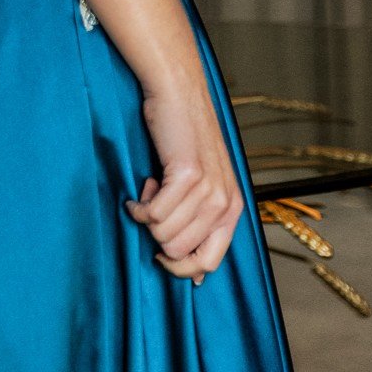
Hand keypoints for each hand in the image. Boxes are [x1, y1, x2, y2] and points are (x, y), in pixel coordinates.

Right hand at [124, 83, 244, 284]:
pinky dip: (139, 205)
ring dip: (147, 214)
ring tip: (152, 188)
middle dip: (156, 234)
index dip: (179, 267)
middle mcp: (225, 203)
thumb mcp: (204, 185)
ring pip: (163, 233)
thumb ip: (202, 224)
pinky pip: (154, 213)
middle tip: (156, 203)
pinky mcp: (188, 174)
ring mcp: (208, 189)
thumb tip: (196, 279)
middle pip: (178, 252)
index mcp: (232, 210)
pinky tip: (142, 187)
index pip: (209, 264)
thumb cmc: (184, 138)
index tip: (159, 252)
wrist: (178, 93)